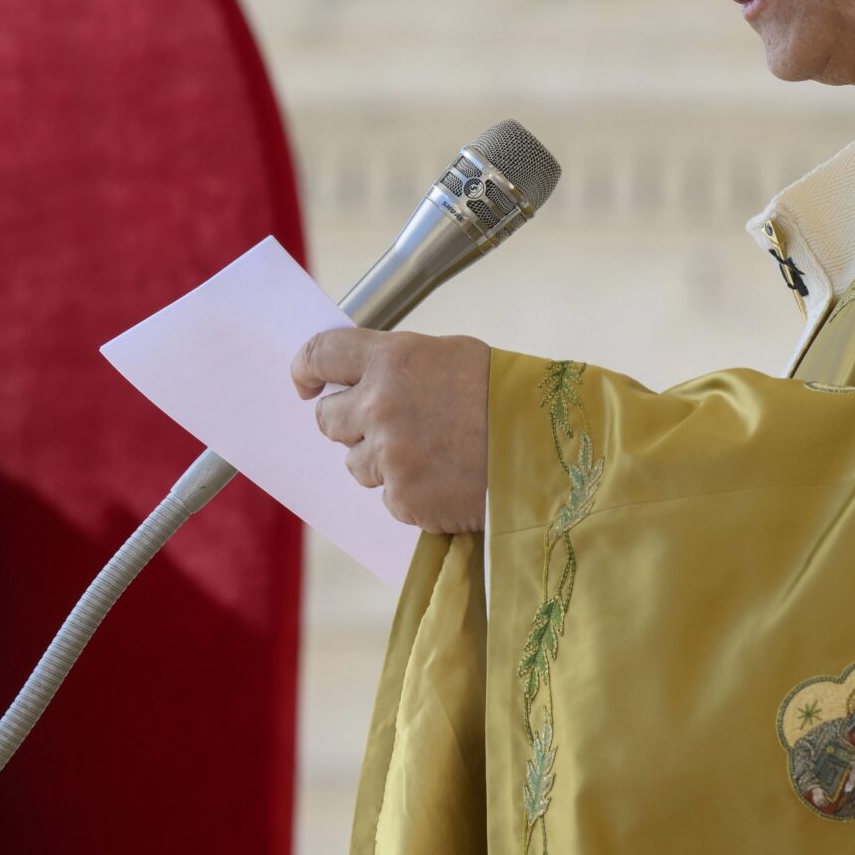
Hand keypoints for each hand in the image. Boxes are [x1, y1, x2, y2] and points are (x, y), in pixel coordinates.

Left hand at [291, 328, 488, 533]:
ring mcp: (390, 457)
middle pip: (328, 418)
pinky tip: (446, 477)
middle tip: (385, 424)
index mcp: (391, 360)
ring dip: (382, 460)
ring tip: (432, 451)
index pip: (320, 355)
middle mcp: (380, 407)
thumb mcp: (450, 356)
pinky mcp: (404, 499)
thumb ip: (397, 366)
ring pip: (355, 462)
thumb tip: (357, 379)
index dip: (306, 369)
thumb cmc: (505, 395)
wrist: (549, 448)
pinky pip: (388, 496)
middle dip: (349, 422)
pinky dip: (411, 491)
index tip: (305, 382)